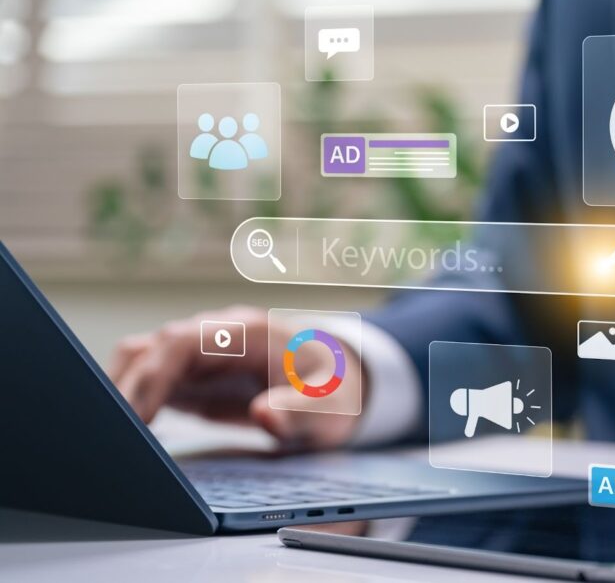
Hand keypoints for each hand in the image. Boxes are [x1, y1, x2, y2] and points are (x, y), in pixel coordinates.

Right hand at [111, 305, 361, 449]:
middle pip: (151, 350)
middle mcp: (216, 335)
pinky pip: (152, 381)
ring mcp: (202, 355)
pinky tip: (128, 437)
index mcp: (246, 333)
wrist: (339, 383)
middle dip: (126, 390)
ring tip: (116, 440)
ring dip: (124, 394)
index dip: (152, 376)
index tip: (136, 418)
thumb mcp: (328, 408)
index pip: (180, 342)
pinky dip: (134, 404)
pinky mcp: (195, 377)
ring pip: (143, 361)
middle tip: (115, 440)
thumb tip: (264, 414)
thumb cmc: (333, 391)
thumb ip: (298, 411)